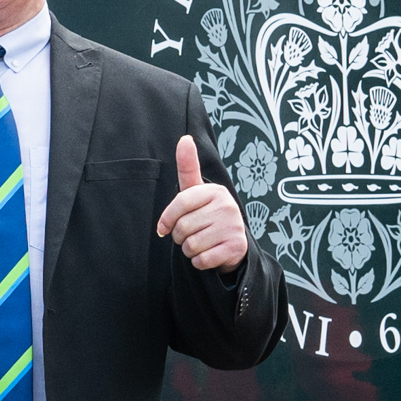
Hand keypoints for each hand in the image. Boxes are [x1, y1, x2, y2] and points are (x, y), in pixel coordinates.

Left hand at [157, 134, 251, 274]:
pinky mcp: (236, 247)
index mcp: (215, 190)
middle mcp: (227, 206)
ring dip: (189, 250)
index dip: (167, 219)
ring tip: (201, 243)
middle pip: (183, 227)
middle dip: (180, 237)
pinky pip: (202, 260)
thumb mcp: (196, 192)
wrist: (232, 244)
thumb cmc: (207, 216)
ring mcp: (233, 226)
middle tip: (191, 235)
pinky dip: (199, 262)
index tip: (164, 228)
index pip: (179, 203)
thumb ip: (188, 167)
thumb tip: (184, 138)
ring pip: (191, 245)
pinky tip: (209, 254)